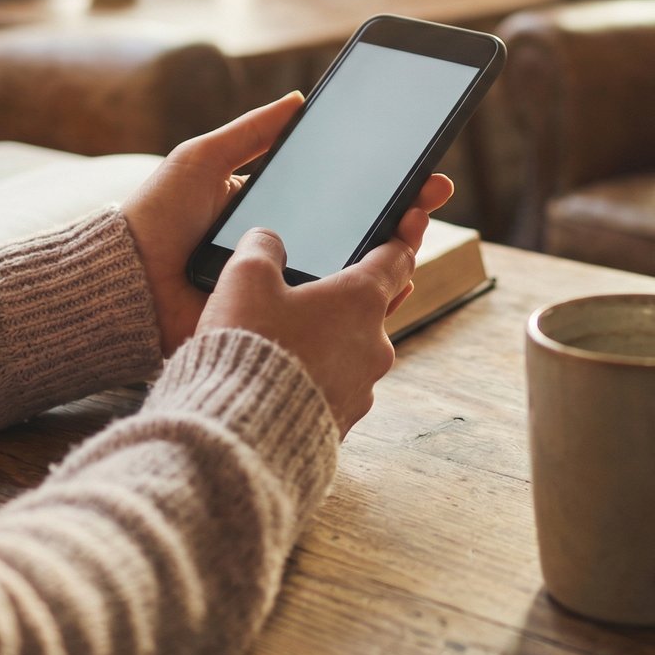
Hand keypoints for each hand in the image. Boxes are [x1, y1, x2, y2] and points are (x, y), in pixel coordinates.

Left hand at [120, 93, 453, 356]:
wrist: (122, 285)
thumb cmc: (154, 219)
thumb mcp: (202, 159)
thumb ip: (250, 131)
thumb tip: (299, 100)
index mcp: (269, 213)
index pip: (339, 196)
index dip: (380, 185)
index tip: (419, 169)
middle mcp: (283, 253)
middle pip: (355, 235)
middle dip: (401, 215)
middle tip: (433, 194)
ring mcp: (282, 293)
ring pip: (352, 279)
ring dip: (395, 258)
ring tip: (423, 233)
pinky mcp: (275, 327)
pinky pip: (329, 320)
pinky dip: (366, 307)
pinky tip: (399, 286)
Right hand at [198, 205, 437, 436]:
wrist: (242, 433)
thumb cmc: (249, 346)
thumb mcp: (244, 279)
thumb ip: (261, 248)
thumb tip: (268, 239)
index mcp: (361, 300)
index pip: (397, 259)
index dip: (400, 237)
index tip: (412, 220)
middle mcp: (375, 344)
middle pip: (370, 308)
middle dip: (342, 300)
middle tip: (306, 296)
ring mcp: (363, 387)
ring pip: (350, 351)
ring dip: (326, 343)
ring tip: (282, 345)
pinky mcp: (343, 421)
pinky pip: (333, 388)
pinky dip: (315, 379)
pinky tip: (280, 380)